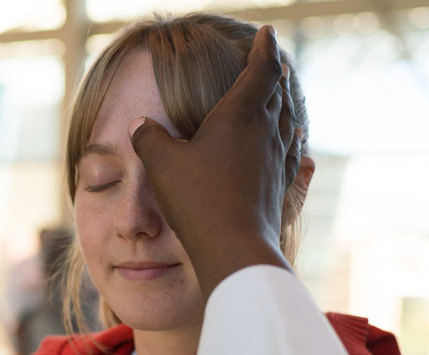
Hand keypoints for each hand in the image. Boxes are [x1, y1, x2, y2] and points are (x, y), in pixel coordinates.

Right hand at [129, 25, 300, 298]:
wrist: (234, 248)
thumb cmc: (197, 201)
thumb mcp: (161, 164)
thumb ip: (148, 138)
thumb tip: (139, 123)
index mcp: (239, 115)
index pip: (260, 70)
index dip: (264, 48)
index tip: (268, 33)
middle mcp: (264, 132)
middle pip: (276, 92)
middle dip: (273, 72)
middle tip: (272, 59)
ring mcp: (275, 160)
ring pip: (286, 121)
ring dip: (282, 103)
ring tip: (280, 96)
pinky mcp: (279, 185)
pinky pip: (288, 151)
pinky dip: (288, 138)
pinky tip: (289, 143)